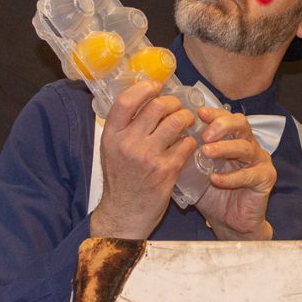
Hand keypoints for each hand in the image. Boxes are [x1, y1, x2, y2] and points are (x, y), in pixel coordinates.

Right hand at [90, 80, 196, 238]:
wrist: (125, 214)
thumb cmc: (121, 182)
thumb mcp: (111, 151)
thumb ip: (123, 128)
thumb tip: (143, 100)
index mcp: (111, 136)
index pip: (126, 101)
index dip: (144, 88)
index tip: (156, 86)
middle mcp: (128, 144)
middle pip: (157, 107)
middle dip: (173, 103)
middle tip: (177, 108)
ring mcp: (148, 157)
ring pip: (176, 122)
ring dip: (186, 118)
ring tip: (187, 122)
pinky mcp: (167, 170)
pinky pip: (186, 144)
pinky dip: (190, 141)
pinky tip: (188, 144)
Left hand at [192, 107, 276, 240]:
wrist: (229, 222)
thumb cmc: (212, 194)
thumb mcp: (194, 172)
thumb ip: (186, 156)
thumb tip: (167, 140)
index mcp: (233, 139)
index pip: (226, 118)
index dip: (214, 114)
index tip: (198, 113)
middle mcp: (249, 146)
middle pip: (242, 125)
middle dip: (222, 125)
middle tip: (205, 135)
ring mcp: (259, 161)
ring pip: (246, 148)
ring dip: (225, 148)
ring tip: (206, 153)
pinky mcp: (265, 178)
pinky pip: (249, 175)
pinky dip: (231, 177)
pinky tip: (215, 180)